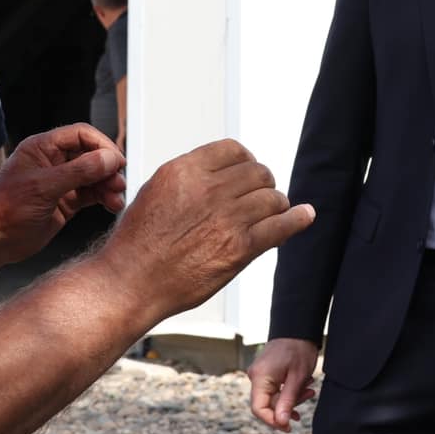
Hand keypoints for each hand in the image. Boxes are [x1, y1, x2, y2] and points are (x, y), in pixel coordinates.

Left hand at [0, 123, 127, 269]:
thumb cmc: (4, 210)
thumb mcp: (43, 187)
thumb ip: (78, 171)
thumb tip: (108, 159)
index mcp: (42, 148)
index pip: (81, 135)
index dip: (101, 145)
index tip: (116, 160)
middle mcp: (53, 162)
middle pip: (91, 155)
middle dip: (107, 168)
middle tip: (118, 181)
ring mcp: (60, 182)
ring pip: (94, 176)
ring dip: (108, 185)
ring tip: (115, 197)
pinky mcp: (65, 202)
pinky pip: (91, 194)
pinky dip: (103, 198)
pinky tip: (111, 204)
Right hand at [103, 139, 314, 323]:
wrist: (130, 283)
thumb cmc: (137, 243)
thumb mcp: (156, 191)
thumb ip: (190, 178)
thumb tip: (221, 171)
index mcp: (185, 171)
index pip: (234, 150)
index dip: (246, 160)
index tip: (249, 171)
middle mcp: (208, 190)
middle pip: (258, 172)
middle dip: (262, 183)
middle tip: (261, 196)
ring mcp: (226, 219)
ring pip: (273, 197)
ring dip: (276, 204)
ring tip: (273, 212)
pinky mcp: (239, 249)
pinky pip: (281, 226)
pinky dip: (298, 219)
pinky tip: (304, 216)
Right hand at [247, 337, 320, 430]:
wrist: (298, 327)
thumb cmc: (299, 348)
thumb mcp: (297, 377)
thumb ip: (288, 401)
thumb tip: (282, 423)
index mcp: (260, 377)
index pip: (259, 409)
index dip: (273, 421)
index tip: (288, 427)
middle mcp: (255, 377)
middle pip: (267, 404)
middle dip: (288, 405)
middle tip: (309, 396)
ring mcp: (260, 374)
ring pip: (273, 397)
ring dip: (291, 397)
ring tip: (309, 389)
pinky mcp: (266, 373)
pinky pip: (274, 389)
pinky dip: (288, 391)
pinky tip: (302, 387)